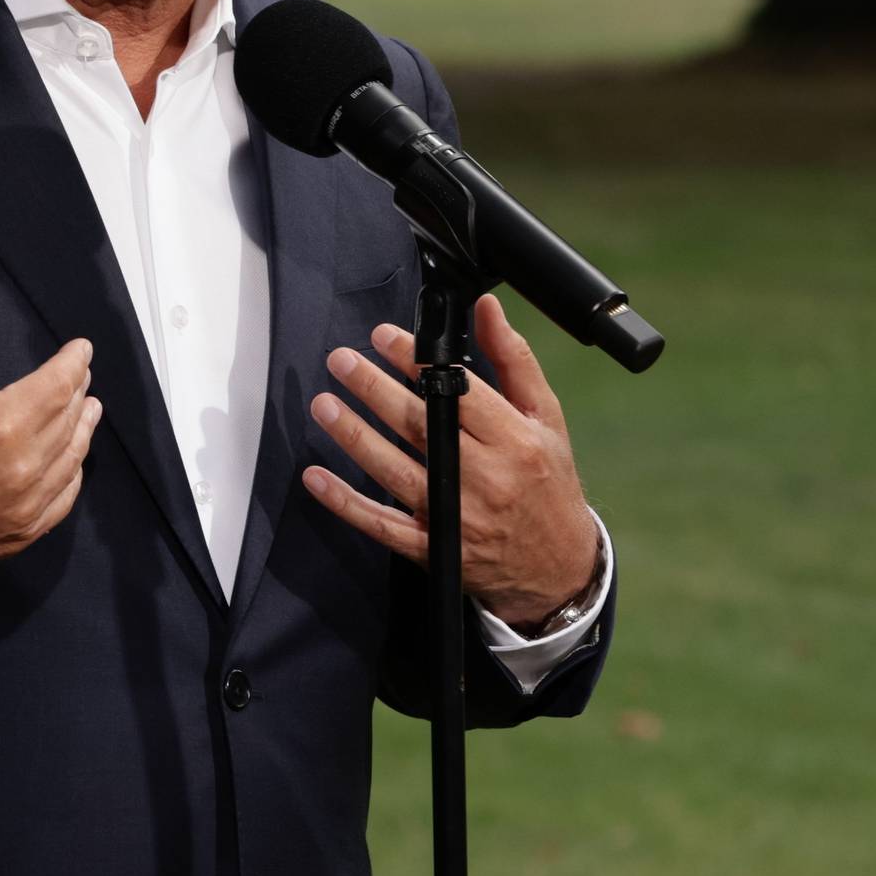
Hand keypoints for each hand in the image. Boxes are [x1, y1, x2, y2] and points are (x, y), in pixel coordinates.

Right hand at [0, 259, 101, 589]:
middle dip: (77, 391)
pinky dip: (70, 474)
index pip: (58, 384)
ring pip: (70, 460)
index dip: (74, 362)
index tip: (81, 349)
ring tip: (86, 409)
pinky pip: (61, 501)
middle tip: (80, 374)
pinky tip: (68, 461)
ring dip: (81, 430)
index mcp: (0, 425)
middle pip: (69, 419)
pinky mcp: (17, 535)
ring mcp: (23, 507)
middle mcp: (21, 468)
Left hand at [301, 294, 602, 626]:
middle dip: (375, 390)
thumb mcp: (545, 418)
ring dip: (354, 436)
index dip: (416, 362)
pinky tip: (317, 477)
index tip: (382, 336)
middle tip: (342, 361)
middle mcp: (485, 479)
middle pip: (421, 428)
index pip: (459, 393)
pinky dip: (346, 502)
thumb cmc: (547, 482)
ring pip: (395, 472)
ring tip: (324, 404)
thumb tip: (487, 309)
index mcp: (516, 441)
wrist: (558, 566)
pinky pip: (382, 524)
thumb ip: (514, 361)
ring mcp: (455, 516)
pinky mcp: (433, 547)